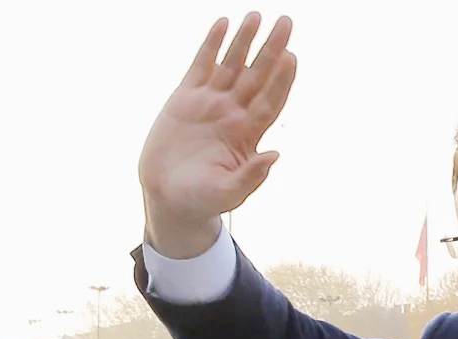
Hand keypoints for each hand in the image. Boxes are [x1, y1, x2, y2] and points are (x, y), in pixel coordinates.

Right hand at [137, 13, 296, 256]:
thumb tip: (275, 155)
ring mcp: (210, 103)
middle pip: (257, 76)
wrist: (166, 196)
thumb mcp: (226, 194)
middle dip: (271, 50)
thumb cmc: (200, 200)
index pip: (270, 101)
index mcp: (246, 135)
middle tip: (286, 22)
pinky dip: (211, 45)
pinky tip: (222, 24)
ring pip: (232, 65)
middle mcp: (232, 113)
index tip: (291, 57)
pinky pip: (201, 65)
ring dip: (244, 40)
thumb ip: (250, 177)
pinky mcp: (185, 98)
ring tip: (256, 16)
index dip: (281, 80)